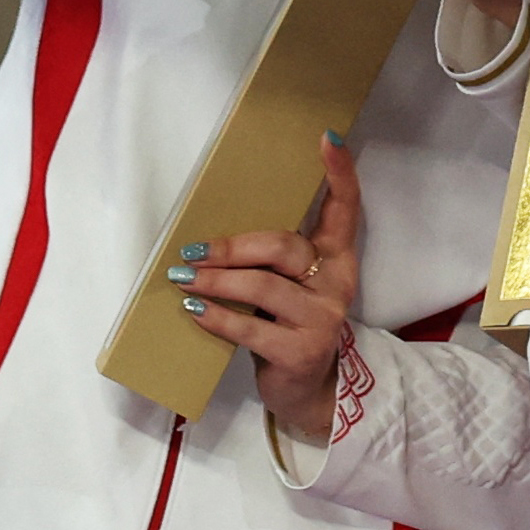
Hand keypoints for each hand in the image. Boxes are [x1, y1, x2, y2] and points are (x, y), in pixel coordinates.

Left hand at [173, 131, 360, 442]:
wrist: (310, 391)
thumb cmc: (289, 324)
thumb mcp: (292, 285)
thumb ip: (273, 257)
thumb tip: (213, 229)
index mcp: (337, 257)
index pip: (345, 208)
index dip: (339, 173)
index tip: (327, 138)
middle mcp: (336, 283)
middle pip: (284, 247)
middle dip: (232, 247)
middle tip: (192, 250)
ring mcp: (322, 319)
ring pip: (262, 286)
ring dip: (216, 281)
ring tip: (183, 278)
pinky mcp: (299, 352)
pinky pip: (250, 328)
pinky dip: (217, 317)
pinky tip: (194, 310)